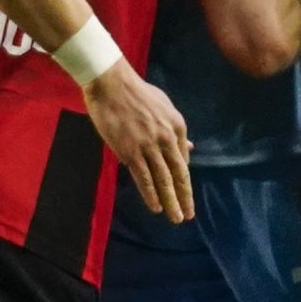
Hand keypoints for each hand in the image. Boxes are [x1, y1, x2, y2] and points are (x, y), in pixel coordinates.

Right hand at [84, 59, 194, 224]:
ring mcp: (149, 146)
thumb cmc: (135, 92)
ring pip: (163, 180)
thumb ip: (175, 129)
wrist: (111, 83)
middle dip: (184, 197)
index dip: (183, 178)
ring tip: (176, 218)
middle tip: (188, 215)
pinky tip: (156, 206)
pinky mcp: (131, 151)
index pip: (183, 158)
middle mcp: (167, 138)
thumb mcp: (163, 106)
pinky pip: (144, 178)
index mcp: (177, 126)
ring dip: (170, 201)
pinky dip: (151, 194)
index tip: (182, 193)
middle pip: (179, 174)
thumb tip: (190, 147)